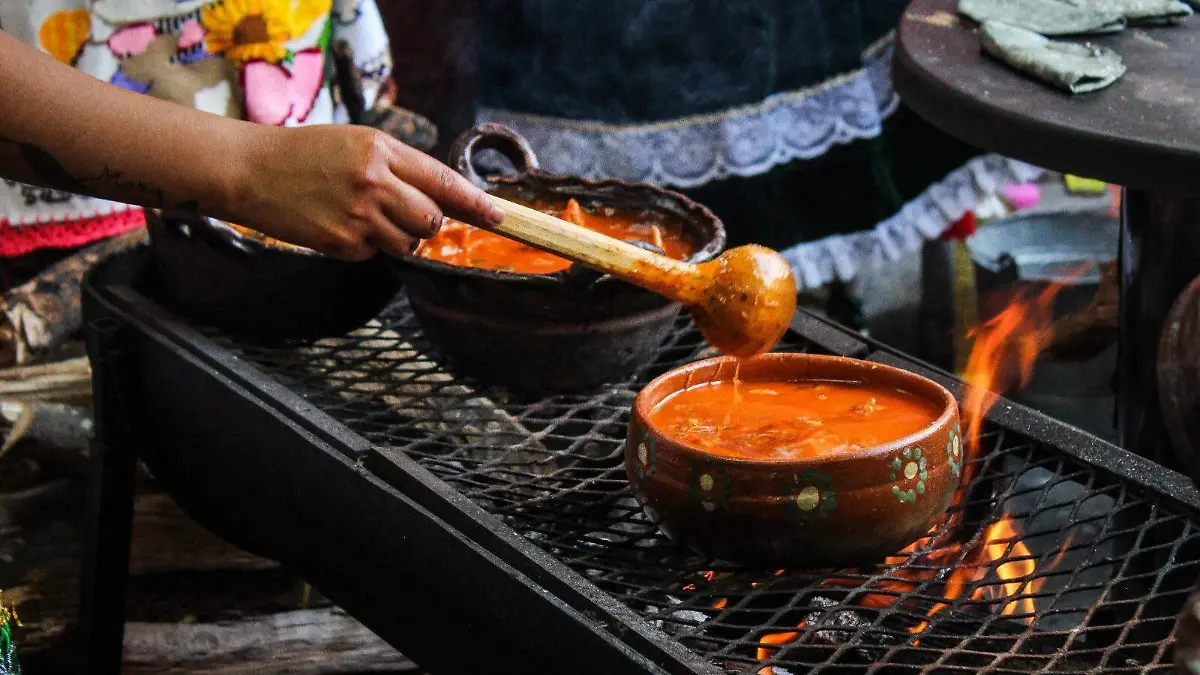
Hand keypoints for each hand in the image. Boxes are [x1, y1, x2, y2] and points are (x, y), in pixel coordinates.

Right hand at [229, 124, 502, 260]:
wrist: (250, 170)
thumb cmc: (306, 153)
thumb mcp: (357, 143)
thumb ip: (400, 167)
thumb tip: (442, 196)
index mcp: (381, 150)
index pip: (442, 180)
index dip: (474, 202)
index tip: (499, 216)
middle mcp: (373, 182)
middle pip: (431, 218)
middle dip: (427, 221)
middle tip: (402, 211)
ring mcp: (358, 216)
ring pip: (408, 242)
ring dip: (398, 236)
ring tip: (363, 215)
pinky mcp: (342, 243)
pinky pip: (376, 254)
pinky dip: (366, 245)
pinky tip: (340, 224)